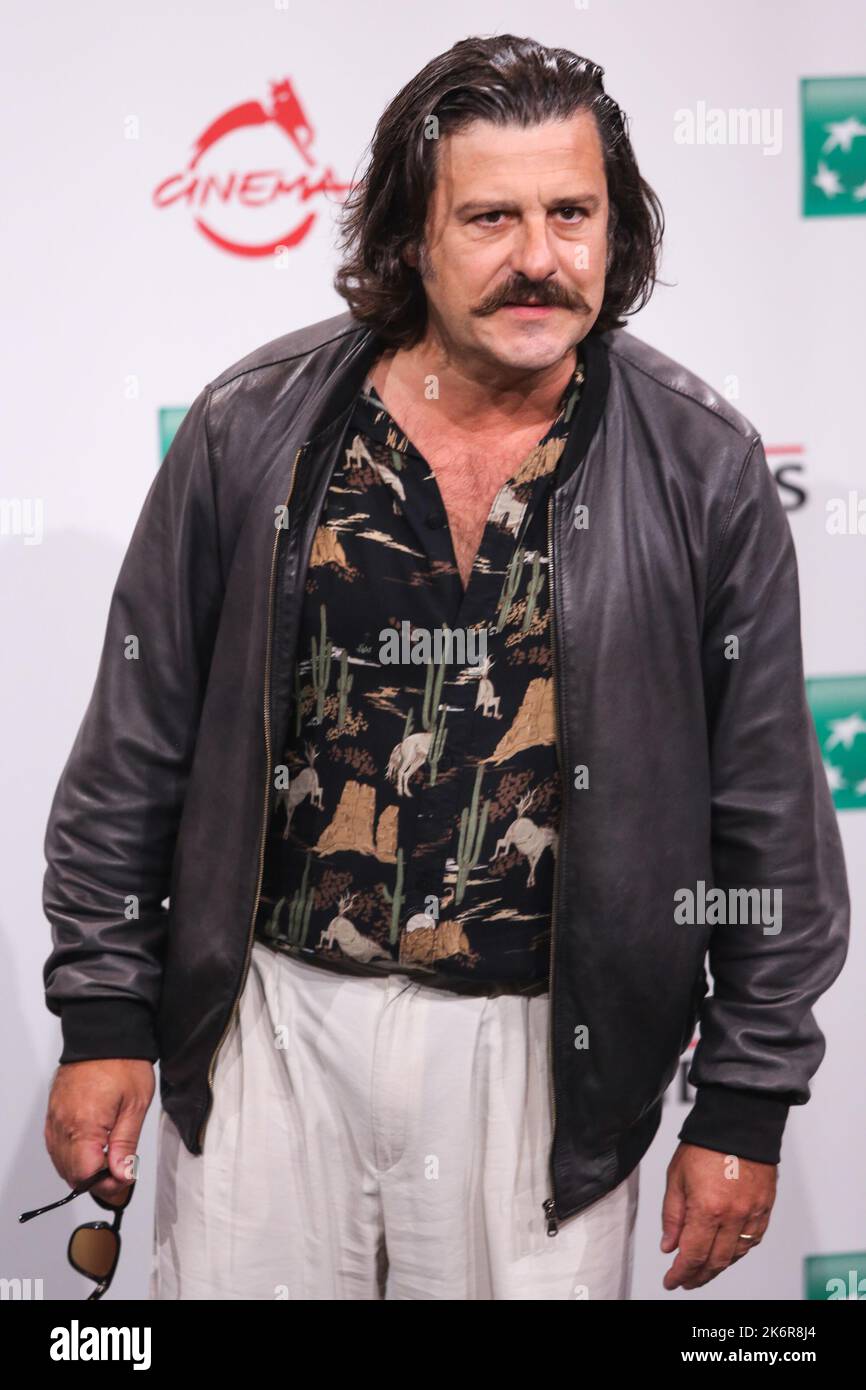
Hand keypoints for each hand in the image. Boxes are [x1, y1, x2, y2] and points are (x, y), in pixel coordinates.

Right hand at [44, 1059, 154, 1204]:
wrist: (104, 1033)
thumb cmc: (122, 1062)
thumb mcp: (135, 1105)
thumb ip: (125, 1144)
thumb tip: (122, 1175)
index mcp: (84, 1125)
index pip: (86, 1175)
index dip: (107, 1185)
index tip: (125, 1179)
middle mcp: (63, 1125)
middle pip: (72, 1174)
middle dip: (97, 1180)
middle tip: (121, 1172)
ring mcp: (54, 1120)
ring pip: (62, 1163)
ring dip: (84, 1169)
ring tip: (110, 1160)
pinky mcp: (53, 1114)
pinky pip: (57, 1147)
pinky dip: (73, 1156)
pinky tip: (92, 1150)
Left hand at [660, 1141, 776, 1290]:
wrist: (738, 1122)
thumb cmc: (705, 1145)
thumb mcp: (676, 1177)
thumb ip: (673, 1216)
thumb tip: (669, 1246)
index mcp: (707, 1208)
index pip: (692, 1255)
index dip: (680, 1274)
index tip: (670, 1282)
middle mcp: (733, 1215)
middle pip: (715, 1261)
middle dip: (698, 1276)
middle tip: (685, 1281)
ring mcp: (752, 1213)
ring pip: (736, 1255)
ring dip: (718, 1267)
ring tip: (703, 1270)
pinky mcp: (765, 1208)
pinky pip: (753, 1240)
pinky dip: (738, 1252)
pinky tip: (727, 1252)